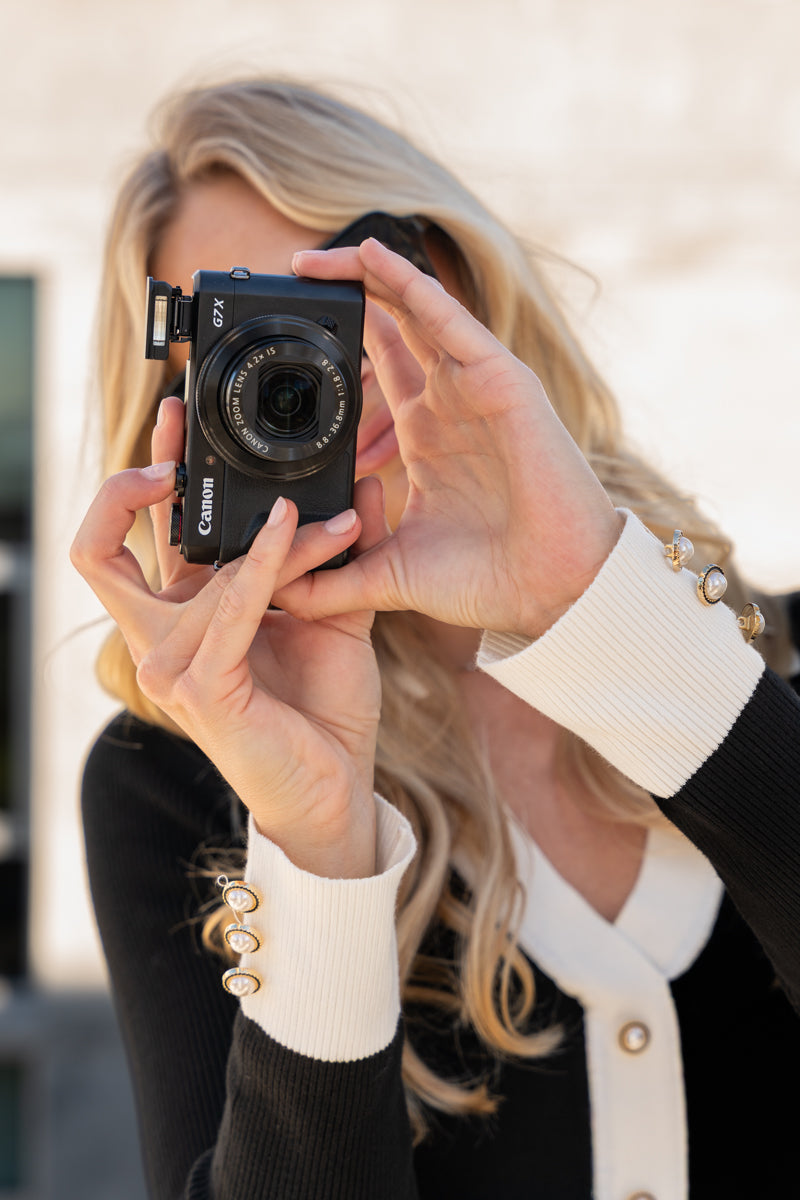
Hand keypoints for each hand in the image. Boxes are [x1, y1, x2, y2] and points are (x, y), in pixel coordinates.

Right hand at [71, 465, 382, 877]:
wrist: (338, 787)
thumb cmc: (325, 710)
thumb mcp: (331, 615)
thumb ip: (334, 556)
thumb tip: (359, 486)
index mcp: (184, 619)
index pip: (134, 541)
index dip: (138, 482)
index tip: (174, 425)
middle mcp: (163, 639)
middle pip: (103, 550)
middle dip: (128, 480)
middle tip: (174, 422)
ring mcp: (171, 667)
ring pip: (204, 571)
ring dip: (274, 539)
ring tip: (335, 521)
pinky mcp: (202, 690)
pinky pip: (228, 609)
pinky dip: (260, 566)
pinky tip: (291, 531)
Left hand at [279, 238, 622, 638]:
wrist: (553, 593)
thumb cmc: (489, 580)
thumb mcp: (390, 576)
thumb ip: (336, 582)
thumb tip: (281, 594)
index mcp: (427, 438)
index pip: (379, 370)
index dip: (340, 342)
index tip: (290, 327)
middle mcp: (450, 404)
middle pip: (392, 327)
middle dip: (345, 296)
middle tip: (291, 272)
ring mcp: (476, 388)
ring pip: (416, 310)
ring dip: (365, 277)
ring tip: (311, 258)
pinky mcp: (502, 382)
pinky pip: (450, 321)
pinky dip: (410, 285)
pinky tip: (372, 256)